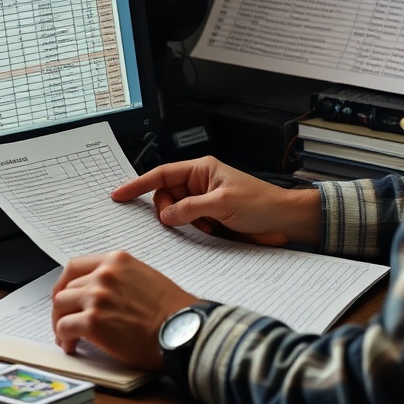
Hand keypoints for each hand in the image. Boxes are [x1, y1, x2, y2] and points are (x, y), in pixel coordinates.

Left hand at [52, 251, 196, 370]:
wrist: (183, 329)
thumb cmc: (172, 311)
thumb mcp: (145, 278)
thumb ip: (119, 279)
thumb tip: (99, 293)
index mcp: (117, 261)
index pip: (75, 266)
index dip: (64, 284)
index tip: (63, 296)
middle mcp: (104, 274)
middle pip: (66, 289)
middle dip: (65, 308)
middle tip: (67, 322)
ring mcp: (97, 297)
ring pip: (60, 306)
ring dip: (61, 323)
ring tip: (68, 337)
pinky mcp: (93, 321)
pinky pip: (64, 328)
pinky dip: (65, 339)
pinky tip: (73, 346)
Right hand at [112, 156, 320, 247]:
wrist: (284, 221)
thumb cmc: (262, 203)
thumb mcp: (223, 203)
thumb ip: (190, 208)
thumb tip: (165, 215)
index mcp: (201, 170)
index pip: (162, 174)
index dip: (138, 184)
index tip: (119, 194)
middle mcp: (200, 184)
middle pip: (166, 197)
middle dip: (170, 211)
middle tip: (187, 220)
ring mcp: (204, 203)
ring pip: (176, 214)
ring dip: (186, 224)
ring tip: (208, 227)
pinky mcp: (210, 220)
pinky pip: (189, 226)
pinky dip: (193, 232)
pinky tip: (210, 233)